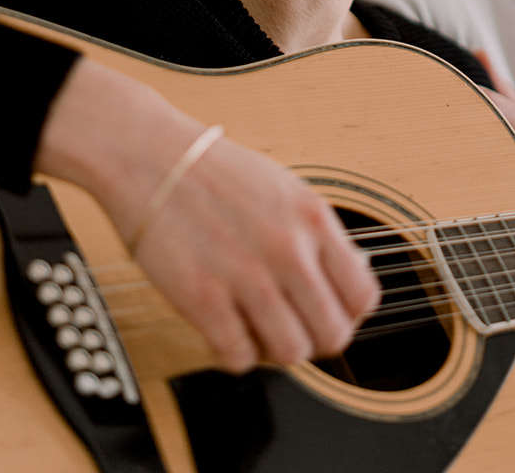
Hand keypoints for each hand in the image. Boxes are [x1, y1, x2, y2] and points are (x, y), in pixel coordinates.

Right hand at [37, 58, 379, 372]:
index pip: (362, 295)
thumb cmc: (217, 172)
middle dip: (317, 339)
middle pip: (333, 334)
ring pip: (291, 353)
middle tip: (296, 327)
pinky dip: (236, 354)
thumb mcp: (286, 189)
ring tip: (260, 330)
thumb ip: (317, 234)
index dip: (349, 314)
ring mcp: (247, 276)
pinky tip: (227, 330)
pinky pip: (238, 357)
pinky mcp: (202, 299)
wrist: (151, 157)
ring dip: (277, 351)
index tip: (331, 311)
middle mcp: (287, 248)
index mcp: (313, 217)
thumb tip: (345, 280)